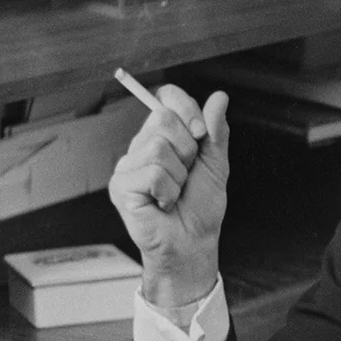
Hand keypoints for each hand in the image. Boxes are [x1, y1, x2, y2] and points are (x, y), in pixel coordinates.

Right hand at [107, 84, 229, 306]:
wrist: (193, 242)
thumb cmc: (201, 207)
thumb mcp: (215, 164)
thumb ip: (215, 131)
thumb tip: (219, 97)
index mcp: (163, 135)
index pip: (166, 97)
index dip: (187, 110)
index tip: (201, 134)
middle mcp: (142, 145)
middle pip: (163, 120)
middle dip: (188, 150)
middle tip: (186, 175)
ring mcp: (128, 165)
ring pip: (158, 149)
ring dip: (178, 177)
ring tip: (174, 193)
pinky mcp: (120, 186)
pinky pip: (152, 174)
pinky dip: (167, 191)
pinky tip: (163, 204)